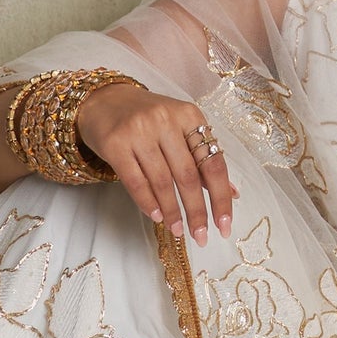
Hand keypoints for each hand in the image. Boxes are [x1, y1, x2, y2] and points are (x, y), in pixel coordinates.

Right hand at [75, 86, 234, 244]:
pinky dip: (148, 203)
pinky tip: (157, 217)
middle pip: (188, 176)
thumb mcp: (179, 130)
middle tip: (201, 237)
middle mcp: (165, 119)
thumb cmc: (147, 121)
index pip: (212, 163)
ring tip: (178, 230)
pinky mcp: (115, 143)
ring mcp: (138, 130)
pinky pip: (136, 181)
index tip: (224, 226)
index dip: (221, 198)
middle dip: (197, 211)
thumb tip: (232, 194)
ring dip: (172, 212)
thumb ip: (202, 160)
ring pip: (162, 181)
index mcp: (189, 115)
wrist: (104, 101)